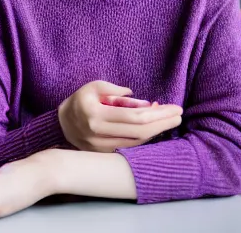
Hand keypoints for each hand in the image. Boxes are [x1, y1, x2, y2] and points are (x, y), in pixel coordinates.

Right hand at [58, 81, 182, 151]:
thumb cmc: (79, 101)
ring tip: (168, 119)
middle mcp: (98, 133)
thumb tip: (141, 101)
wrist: (61, 124)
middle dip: (162, 124)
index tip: (174, 108)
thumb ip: (116, 90)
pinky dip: (144, 137)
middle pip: (140, 132)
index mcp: (96, 115)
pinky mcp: (104, 153)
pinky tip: (153, 128)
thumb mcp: (94, 87)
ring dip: (155, 131)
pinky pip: (130, 147)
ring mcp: (101, 147)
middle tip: (178, 116)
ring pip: (137, 142)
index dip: (158, 114)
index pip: (134, 117)